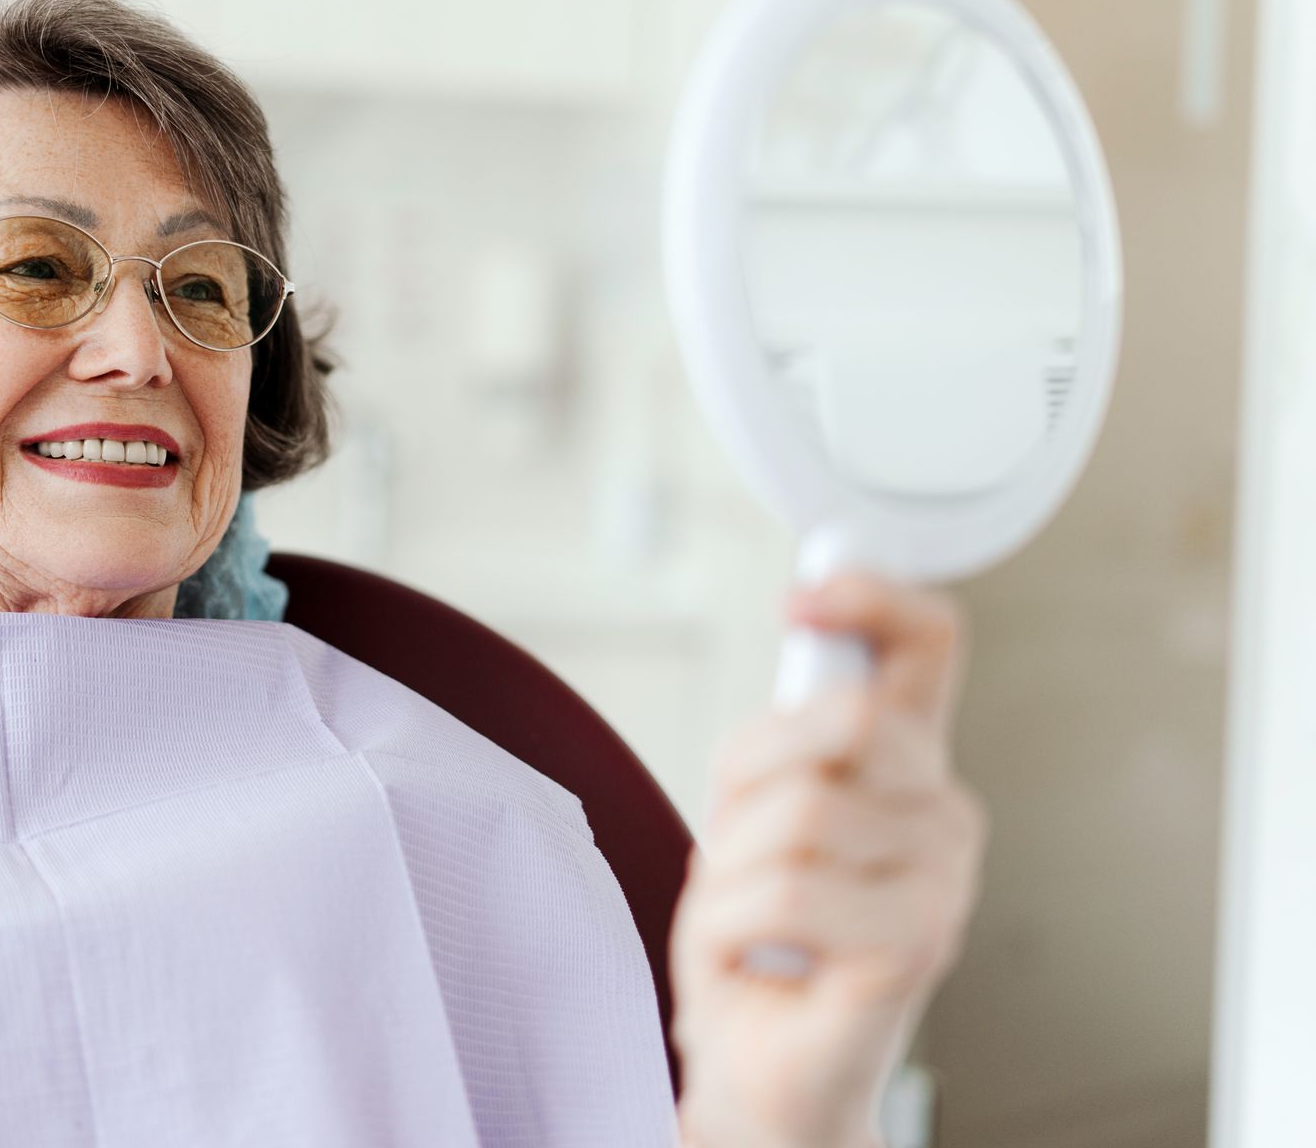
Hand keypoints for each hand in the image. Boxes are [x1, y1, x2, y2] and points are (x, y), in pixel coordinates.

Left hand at [671, 573, 984, 1147]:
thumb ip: (787, 735)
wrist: (763, 1069)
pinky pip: (783, 893)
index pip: (928, 644)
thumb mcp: (755, 814)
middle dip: (750, 772)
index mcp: (907, 767)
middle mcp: (942, 813)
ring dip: (727, 868)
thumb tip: (809, 625)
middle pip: (845, 719)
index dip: (872, 597)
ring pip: (798, 812)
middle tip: (734, 840)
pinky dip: (724, 926)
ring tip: (739, 914)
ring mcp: (941, 882)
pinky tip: (745, 958)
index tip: (801, 602)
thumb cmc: (760, 945)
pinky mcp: (914, 945)